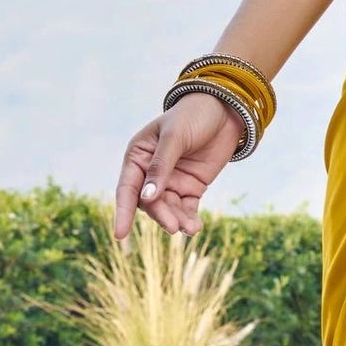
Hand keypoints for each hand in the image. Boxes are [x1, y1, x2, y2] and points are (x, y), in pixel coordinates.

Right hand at [113, 94, 244, 239]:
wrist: (225, 111)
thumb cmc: (193, 116)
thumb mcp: (175, 137)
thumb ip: (161, 166)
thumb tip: (147, 197)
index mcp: (138, 156)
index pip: (127, 188)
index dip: (122, 212)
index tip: (120, 234)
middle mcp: (150, 172)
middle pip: (149, 202)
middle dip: (160, 215)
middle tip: (173, 227)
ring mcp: (171, 181)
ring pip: (168, 209)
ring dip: (176, 220)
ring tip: (189, 228)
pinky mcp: (191, 188)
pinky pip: (186, 209)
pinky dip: (189, 219)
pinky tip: (194, 227)